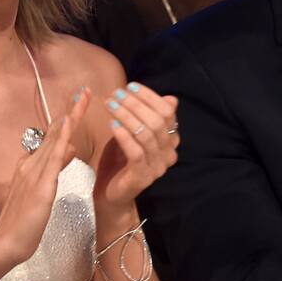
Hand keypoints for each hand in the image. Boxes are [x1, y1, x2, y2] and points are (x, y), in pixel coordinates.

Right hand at [0, 91, 89, 266]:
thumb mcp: (42, 191)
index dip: (65, 120)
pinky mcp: (41, 185)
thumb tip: (69, 148)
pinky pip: (53, 157)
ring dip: (69, 117)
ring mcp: (34, 173)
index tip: (78, 103)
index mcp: (30, 166)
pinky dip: (61, 138)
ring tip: (83, 98)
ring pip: (55, 139)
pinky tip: (68, 124)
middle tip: (85, 91)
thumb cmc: (22, 223)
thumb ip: (53, 168)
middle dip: (71, 111)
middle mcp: (30, 163)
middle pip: (54, 133)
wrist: (5, 244)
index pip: (51, 138)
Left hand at [95, 82, 178, 213]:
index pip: (167, 112)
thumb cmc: (120, 160)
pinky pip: (136, 152)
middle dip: (135, 104)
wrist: (110, 194)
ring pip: (146, 135)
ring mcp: (157, 167)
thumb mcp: (133, 133)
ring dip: (126, 116)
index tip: (130, 86)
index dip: (149, 97)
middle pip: (157, 122)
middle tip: (116, 94)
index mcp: (170, 141)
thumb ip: (147, 117)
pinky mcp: (143, 177)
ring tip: (110, 105)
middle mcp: (169, 154)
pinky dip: (124, 136)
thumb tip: (171, 98)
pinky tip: (112, 124)